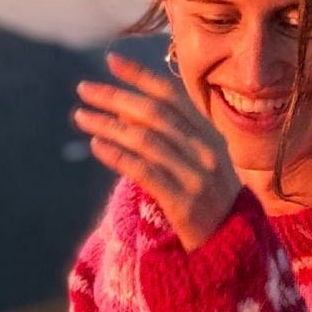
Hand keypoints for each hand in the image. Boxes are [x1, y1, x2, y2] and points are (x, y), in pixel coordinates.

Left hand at [74, 52, 241, 251]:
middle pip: (154, 115)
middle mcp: (206, 152)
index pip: (172, 97)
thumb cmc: (208, 203)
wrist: (231, 250)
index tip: (111, 61)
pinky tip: (97, 146)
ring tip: (81, 116)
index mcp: (211, 136)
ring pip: (145, 141)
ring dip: (109, 125)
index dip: (141, 76)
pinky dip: (119, 156)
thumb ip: (171, 136)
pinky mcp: (184, 205)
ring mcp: (197, 178)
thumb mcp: (199, 163)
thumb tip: (125, 107)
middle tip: (84, 89)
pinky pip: (145, 173)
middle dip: (116, 97)